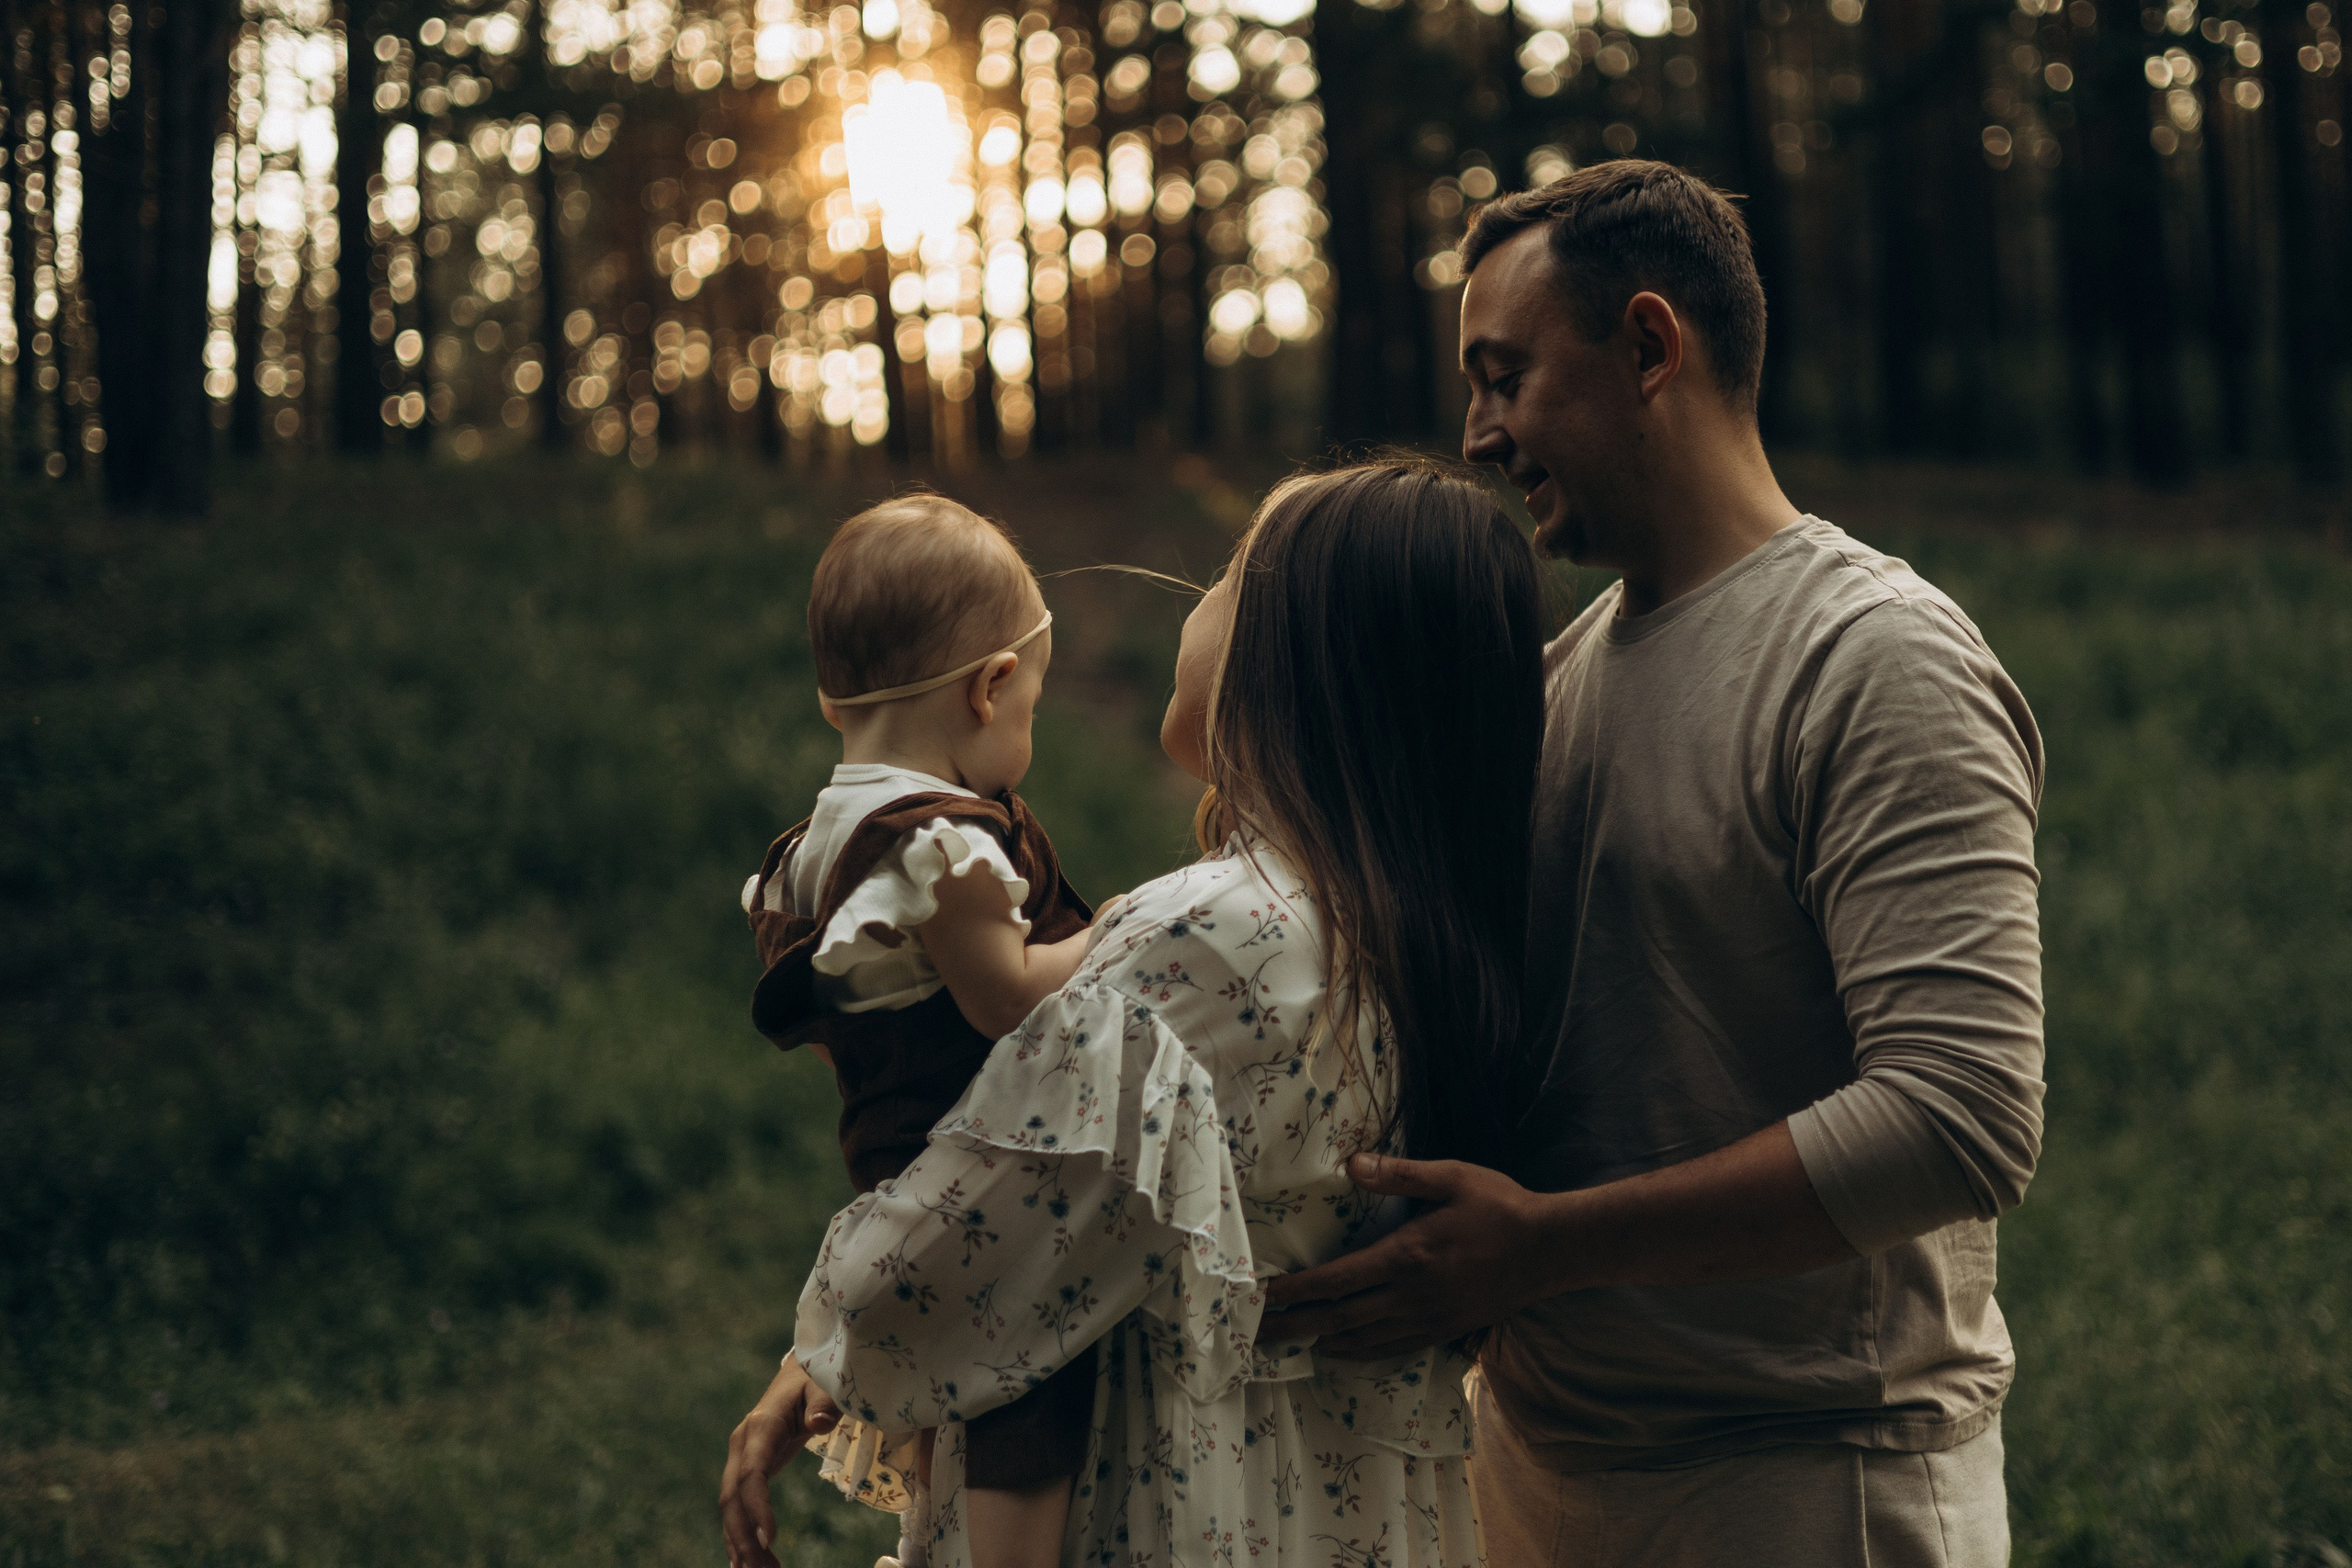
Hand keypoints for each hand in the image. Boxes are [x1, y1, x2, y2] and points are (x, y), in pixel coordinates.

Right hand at [720, 1353, 840, 1567]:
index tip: (772, 1538)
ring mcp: (740, 1458)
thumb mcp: (825, 1386)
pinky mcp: (747, 1468)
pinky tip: (748, 1562)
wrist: (801, 1373)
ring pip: (731, 1508)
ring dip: (742, 1543)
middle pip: (733, 1498)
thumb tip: (820, 1423)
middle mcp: (742, 1445)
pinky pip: (738, 1505)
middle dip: (745, 1538)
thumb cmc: (817, 1379)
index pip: (752, 1473)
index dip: (757, 1507)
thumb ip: (824, 1404)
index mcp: (760, 1427)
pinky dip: (741, 1534)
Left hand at [1256, 1153, 1558, 1360]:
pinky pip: (1390, 1349)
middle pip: (1338, 1319)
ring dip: (1321, 1343)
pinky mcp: (1443, 1330)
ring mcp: (1427, 1319)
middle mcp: (1410, 1296)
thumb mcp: (1451, 1177)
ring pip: (1361, 1341)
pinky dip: (1358, 1353)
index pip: (1335, 1282)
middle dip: (1293, 1327)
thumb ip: (1398, 1174)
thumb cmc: (1500, 1207)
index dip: (1294, 1293)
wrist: (1550, 1251)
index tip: (1261, 1298)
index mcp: (1405, 1257)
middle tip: (1255, 1333)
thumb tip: (1351, 1164)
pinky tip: (1341, 1350)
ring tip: (1289, 1343)